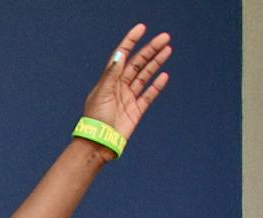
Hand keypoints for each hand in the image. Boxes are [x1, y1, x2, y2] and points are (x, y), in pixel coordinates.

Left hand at [82, 24, 171, 148]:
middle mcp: (119, 87)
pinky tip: (164, 75)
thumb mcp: (102, 93)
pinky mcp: (136, 110)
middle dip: (150, 50)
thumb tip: (120, 55)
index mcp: (109, 81)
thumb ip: (112, 74)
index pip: (122, 56)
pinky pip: (149, 94)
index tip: (141, 28)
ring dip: (156, 63)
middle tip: (164, 38)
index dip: (131, 41)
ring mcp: (129, 98)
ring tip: (168, 49)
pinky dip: (156, 85)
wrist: (99, 143)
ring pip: (145, 76)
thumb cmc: (95, 119)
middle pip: (138, 63)